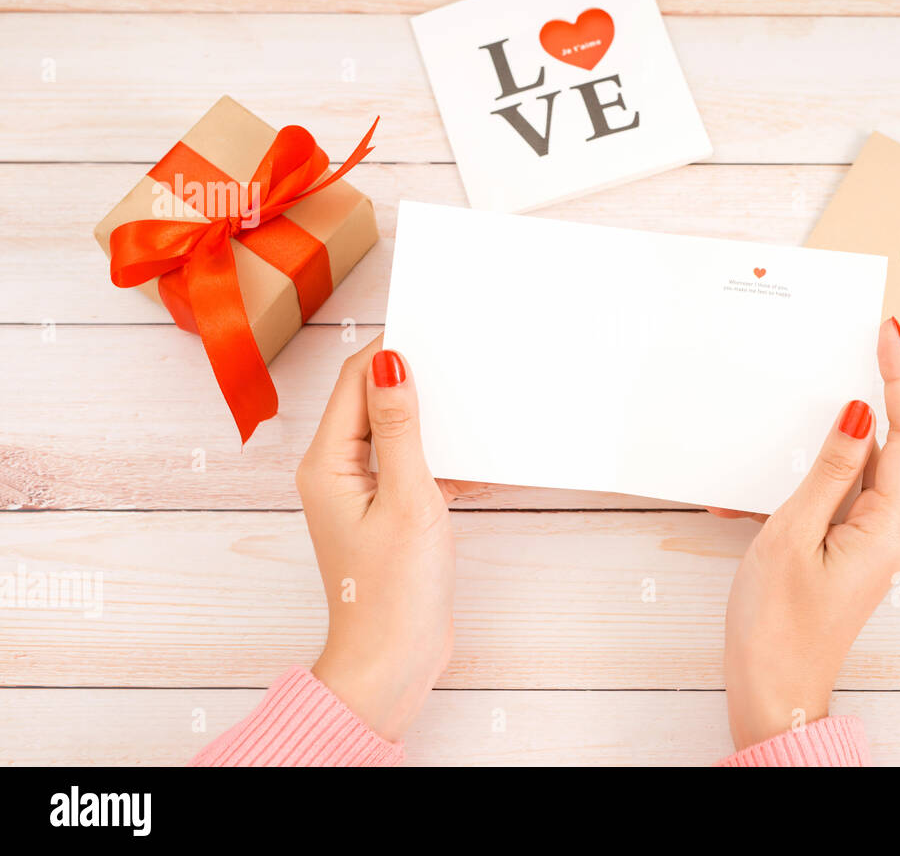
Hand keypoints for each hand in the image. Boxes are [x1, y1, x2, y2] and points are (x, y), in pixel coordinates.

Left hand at [295, 334, 453, 741]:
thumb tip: (392, 363)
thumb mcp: (408, 499)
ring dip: (433, 422)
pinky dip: (445, 462)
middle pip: (373, 402)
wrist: (393, 661)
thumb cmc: (393, 592)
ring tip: (473, 405)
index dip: (391, 351)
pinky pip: (415, 468)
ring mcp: (363, 494)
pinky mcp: (390, 514)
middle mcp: (337, 472)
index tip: (433, 330)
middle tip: (460, 359)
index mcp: (327, 463)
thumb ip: (400, 428)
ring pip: (398, 434)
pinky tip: (480, 466)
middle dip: (414, 380)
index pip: (354, 381)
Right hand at [719, 318, 899, 749]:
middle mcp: (889, 532)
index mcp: (887, 527)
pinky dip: (807, 479)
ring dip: (834, 438)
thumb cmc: (778, 626)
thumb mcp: (792, 534)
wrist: (772, 692)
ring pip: (862, 470)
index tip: (889, 335)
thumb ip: (827, 471)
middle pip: (894, 446)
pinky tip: (764, 486)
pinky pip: (837, 498)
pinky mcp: (846, 552)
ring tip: (806, 406)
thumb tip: (857, 416)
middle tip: (859, 345)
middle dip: (878, 393)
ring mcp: (868, 543)